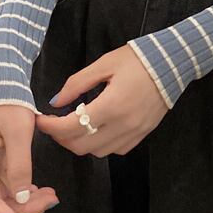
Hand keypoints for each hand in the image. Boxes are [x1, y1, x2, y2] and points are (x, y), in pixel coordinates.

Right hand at [0, 105, 59, 212]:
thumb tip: (22, 196)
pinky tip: (40, 189)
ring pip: (5, 193)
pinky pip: (9, 182)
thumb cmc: (8, 103)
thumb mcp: (18, 131)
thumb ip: (19, 164)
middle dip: (24, 208)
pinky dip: (25, 189)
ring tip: (51, 196)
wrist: (3, 83)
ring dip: (27, 199)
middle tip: (51, 201)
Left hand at [37, 44, 169, 156]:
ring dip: (81, 142)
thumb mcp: (104, 64)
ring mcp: (134, 132)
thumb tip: (56, 102)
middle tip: (56, 123)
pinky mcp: (143, 134)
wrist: (172, 64)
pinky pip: (116, 150)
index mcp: (111, 104)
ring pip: (98, 152)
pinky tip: (98, 129)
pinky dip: (101, 144)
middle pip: (81, 146)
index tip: (41, 120)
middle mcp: (123, 124)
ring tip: (76, 125)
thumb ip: (77, 84)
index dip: (51, 127)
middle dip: (62, 137)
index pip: (71, 127)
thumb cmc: (136, 60)